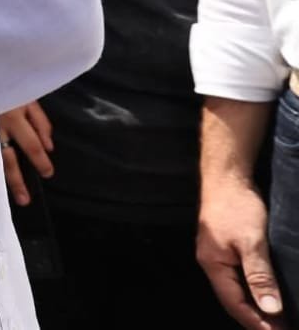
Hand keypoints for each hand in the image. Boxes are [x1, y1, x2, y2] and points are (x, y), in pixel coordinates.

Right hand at [0, 101, 53, 205]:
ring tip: (10, 195)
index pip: (31, 145)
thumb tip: (48, 147)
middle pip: (7, 158)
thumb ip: (40, 122)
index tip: (47, 173)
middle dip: (17, 180)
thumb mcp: (29, 97)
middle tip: (24, 199)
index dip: (40, 161)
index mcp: (13, 116)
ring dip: (2, 177)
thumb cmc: (8, 83)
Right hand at [199, 180, 288, 328]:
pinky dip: (254, 290)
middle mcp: (212, 263)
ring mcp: (217, 254)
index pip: (235, 304)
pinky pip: (239, 277)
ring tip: (279, 319)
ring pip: (236, 289)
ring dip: (257, 306)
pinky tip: (267, 293)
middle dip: (257, 318)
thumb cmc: (237, 207)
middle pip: (233, 300)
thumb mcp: (253, 242)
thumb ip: (259, 276)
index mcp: (213, 265)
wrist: (227, 176)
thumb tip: (271, 309)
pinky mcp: (226, 247)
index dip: (257, 323)